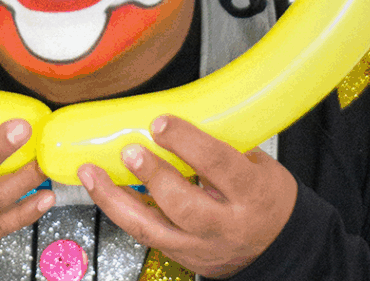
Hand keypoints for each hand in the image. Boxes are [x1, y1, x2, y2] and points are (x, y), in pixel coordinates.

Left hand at [77, 115, 296, 278]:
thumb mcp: (259, 165)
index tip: (160, 122)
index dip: (187, 142)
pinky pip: (145, 235)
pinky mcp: (182, 255)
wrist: (278, 246)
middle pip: (183, 204)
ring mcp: (201, 245)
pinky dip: (121, 212)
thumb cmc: (267, 198)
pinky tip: (102, 192)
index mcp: (252, 193)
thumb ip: (223, 144)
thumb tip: (181, 114)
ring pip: (152, 229)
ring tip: (91, 173)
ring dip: (115, 199)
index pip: (218, 165)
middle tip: (128, 151)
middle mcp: (226, 224)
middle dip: (151, 175)